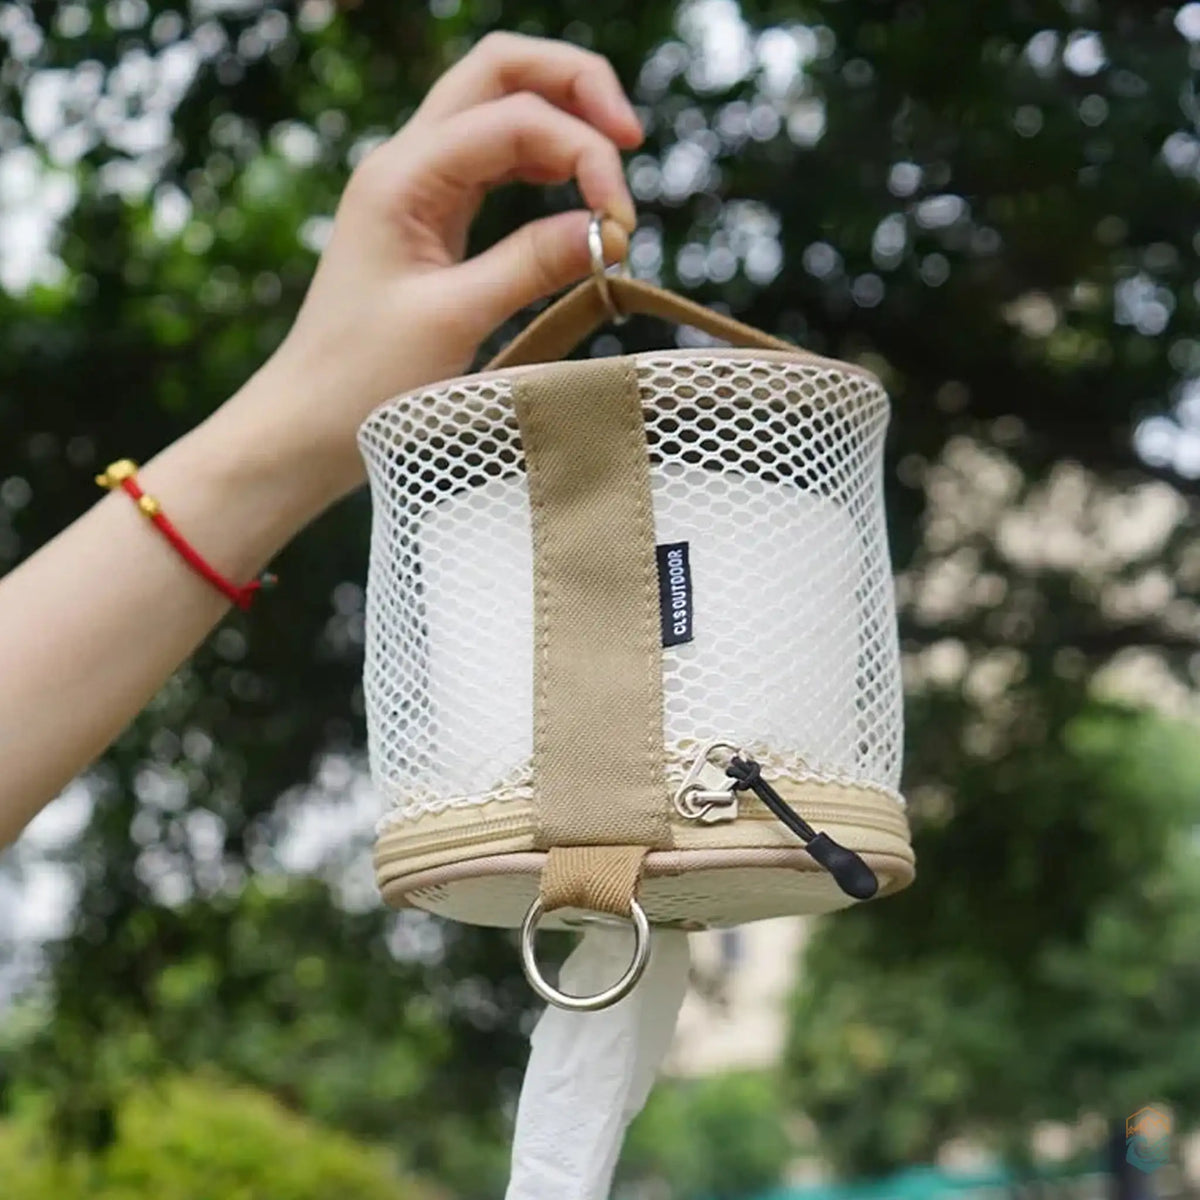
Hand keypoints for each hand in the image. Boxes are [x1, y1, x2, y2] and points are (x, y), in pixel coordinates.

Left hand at [249, 32, 641, 497]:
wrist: (308, 421)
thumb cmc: (364, 376)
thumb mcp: (456, 319)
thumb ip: (532, 263)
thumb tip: (606, 231)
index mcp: (402, 174)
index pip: (515, 117)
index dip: (583, 152)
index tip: (620, 225)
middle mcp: (408, 161)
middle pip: (501, 71)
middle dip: (576, 87)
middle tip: (631, 141)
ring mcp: (418, 184)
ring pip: (500, 108)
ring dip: (564, 124)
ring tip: (611, 179)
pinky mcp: (431, 216)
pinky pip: (496, 162)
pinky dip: (544, 166)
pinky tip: (576, 197)